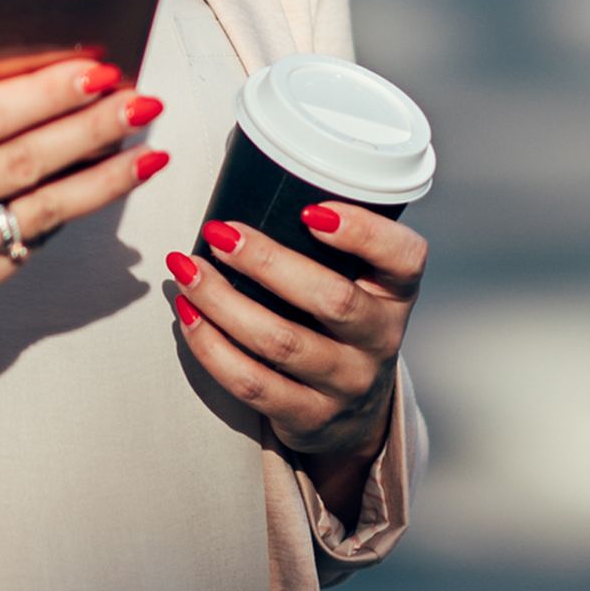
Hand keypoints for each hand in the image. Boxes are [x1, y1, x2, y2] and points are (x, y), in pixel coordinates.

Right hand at [0, 3, 170, 369]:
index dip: (44, 95)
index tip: (97, 72)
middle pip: (22, 164)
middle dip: (90, 129)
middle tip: (140, 101)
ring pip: (41, 212)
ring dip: (103, 179)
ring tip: (146, 148)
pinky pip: (32, 243)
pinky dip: (73, 212)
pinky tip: (102, 183)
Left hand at [165, 203, 425, 488]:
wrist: (349, 413)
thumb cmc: (333, 322)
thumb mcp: (350, 282)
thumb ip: (317, 241)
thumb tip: (243, 173)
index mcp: (395, 292)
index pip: (405, 257)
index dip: (364, 233)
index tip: (311, 210)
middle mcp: (380, 338)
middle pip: (332, 300)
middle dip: (267, 262)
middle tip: (218, 232)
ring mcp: (348, 383)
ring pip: (281, 343)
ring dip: (223, 301)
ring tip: (185, 268)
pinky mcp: (310, 417)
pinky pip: (252, 383)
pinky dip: (211, 345)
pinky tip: (186, 314)